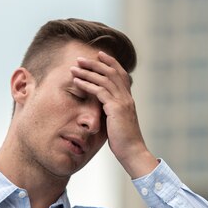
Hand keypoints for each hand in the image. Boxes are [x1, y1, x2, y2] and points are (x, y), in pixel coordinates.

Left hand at [71, 51, 157, 177]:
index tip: (99, 55)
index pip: (121, 74)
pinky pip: (99, 91)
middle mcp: (127, 97)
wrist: (132, 152)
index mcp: (128, 99)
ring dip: (88, 71)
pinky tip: (76, 82)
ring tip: (74, 67)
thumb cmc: (123, 141)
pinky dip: (87, 84)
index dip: (111, 63)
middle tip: (80, 58)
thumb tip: (102, 108)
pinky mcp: (115, 108)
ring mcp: (122, 102)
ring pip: (104, 79)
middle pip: (111, 72)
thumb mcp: (118, 122)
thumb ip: (112, 111)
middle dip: (95, 63)